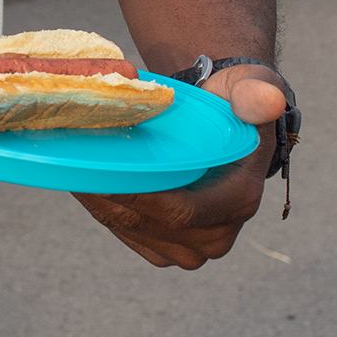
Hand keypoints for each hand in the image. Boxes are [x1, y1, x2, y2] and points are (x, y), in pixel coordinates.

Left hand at [76, 74, 282, 267]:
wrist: (223, 123)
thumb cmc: (235, 101)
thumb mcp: (251, 88)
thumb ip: (257, 93)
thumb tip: (266, 101)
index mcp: (239, 201)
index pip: (181, 212)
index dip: (137, 196)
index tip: (98, 173)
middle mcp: (217, 235)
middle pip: (149, 223)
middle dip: (106, 196)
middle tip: (71, 163)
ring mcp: (190, 248)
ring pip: (131, 229)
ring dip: (96, 202)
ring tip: (70, 167)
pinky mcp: (166, 248)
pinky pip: (126, 233)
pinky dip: (101, 208)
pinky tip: (81, 180)